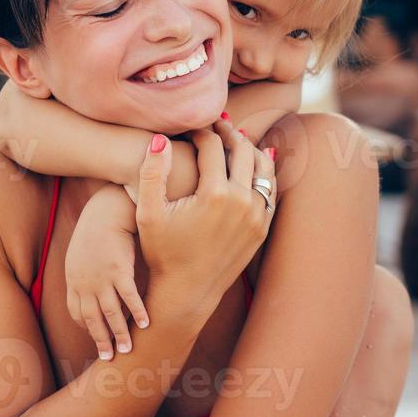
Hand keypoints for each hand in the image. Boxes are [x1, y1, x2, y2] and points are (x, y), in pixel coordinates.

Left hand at [65, 190, 147, 359]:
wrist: (106, 210)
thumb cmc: (97, 227)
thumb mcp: (81, 250)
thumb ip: (83, 269)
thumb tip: (88, 280)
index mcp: (73, 279)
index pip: (77, 311)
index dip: (86, 326)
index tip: (95, 336)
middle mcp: (85, 283)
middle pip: (92, 318)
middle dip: (100, 339)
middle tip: (109, 357)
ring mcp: (101, 278)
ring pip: (110, 313)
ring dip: (119, 334)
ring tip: (127, 349)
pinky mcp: (119, 270)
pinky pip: (129, 298)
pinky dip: (138, 313)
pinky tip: (146, 325)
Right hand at [136, 117, 276, 311]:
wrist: (187, 292)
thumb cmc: (163, 252)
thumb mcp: (148, 213)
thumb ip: (151, 173)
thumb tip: (160, 139)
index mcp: (214, 194)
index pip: (212, 146)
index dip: (200, 132)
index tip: (191, 129)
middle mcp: (241, 202)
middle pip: (242, 150)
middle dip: (229, 134)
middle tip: (217, 124)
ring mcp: (256, 216)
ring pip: (263, 167)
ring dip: (250, 149)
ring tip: (236, 139)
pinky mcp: (262, 228)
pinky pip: (270, 190)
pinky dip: (263, 172)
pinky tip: (255, 162)